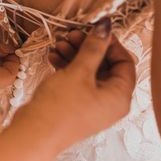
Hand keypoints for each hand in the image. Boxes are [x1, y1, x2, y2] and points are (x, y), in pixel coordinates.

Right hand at [12, 19, 135, 153]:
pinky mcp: (76, 104)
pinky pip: (77, 80)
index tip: (95, 30)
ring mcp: (92, 104)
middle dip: (88, 47)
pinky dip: (67, 67)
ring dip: (75, 54)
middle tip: (73, 34)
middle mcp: (109, 102)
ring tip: (60, 43)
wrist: (35, 132)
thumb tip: (105, 28)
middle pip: (106, 65)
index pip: (125, 62)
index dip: (111, 43)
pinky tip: (54, 57)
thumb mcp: (79, 71)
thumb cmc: (60, 107)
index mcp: (119, 96)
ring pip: (89, 72)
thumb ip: (94, 47)